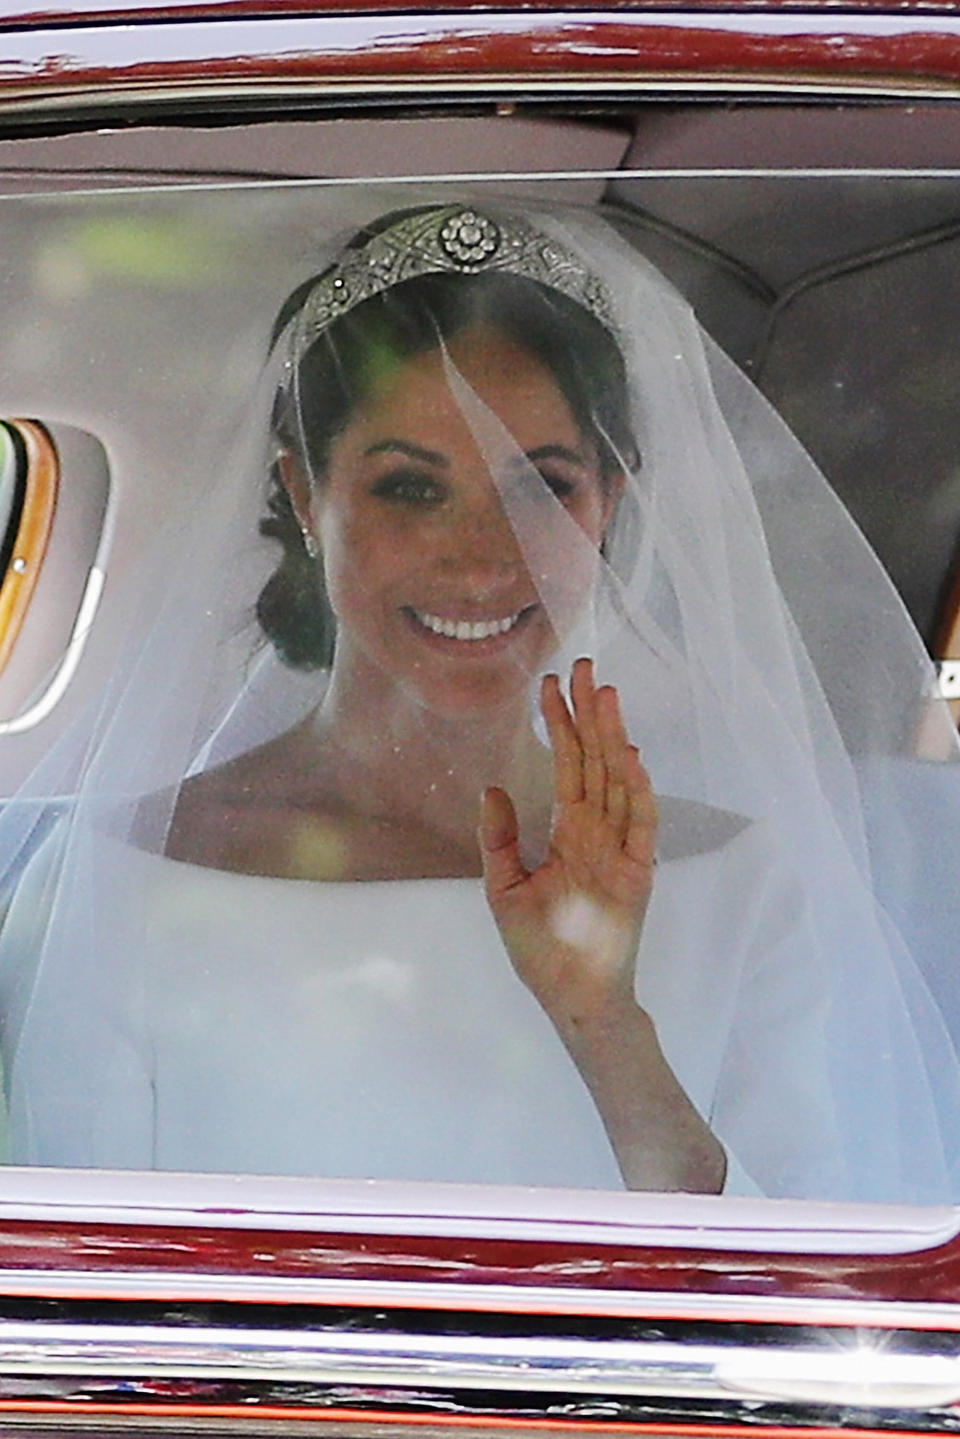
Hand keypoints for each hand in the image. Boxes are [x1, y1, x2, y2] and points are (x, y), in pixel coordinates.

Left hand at [479, 657, 656, 1032]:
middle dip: (589, 714)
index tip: (551, 684)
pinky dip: (638, 792)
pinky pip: (642, 826)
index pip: (567, 766)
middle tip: (583, 666)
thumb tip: (492, 787)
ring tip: (604, 693)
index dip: (561, 725)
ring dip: (613, 737)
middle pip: (595, 761)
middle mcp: (598, 833)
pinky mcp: (639, 875)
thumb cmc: (541, 950)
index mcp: (570, 833)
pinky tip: (630, 756)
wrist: (571, 997)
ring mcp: (621, 850)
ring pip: (618, 781)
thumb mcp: (505, 889)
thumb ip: (500, 840)